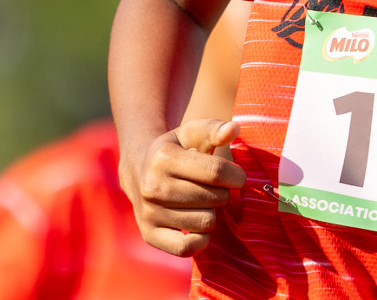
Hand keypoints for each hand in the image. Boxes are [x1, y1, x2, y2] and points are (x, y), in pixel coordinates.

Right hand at [123, 118, 245, 256]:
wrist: (139, 169)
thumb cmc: (176, 149)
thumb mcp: (192, 132)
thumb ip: (214, 129)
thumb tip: (234, 129)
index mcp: (164, 158)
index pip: (216, 172)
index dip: (236, 175)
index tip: (236, 176)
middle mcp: (152, 187)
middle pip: (215, 198)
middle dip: (223, 192)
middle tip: (213, 187)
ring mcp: (149, 213)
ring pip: (206, 222)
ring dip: (212, 212)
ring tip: (202, 201)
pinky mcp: (149, 235)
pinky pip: (186, 248)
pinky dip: (200, 239)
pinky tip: (200, 224)